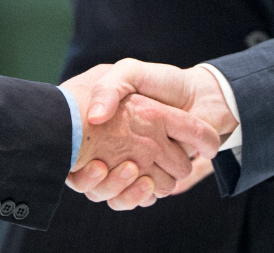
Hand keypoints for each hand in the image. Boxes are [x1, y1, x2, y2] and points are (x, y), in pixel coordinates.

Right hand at [60, 65, 219, 209]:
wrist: (201, 96)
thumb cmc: (163, 82)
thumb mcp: (130, 72)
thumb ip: (110, 87)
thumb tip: (96, 117)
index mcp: (102, 130)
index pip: (73, 159)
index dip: (74, 165)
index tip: (85, 156)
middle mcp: (113, 152)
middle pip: (92, 181)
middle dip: (99, 176)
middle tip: (103, 163)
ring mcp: (133, 169)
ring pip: (112, 194)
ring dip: (120, 186)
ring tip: (131, 167)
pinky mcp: (152, 182)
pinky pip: (136, 201)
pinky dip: (139, 196)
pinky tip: (146, 182)